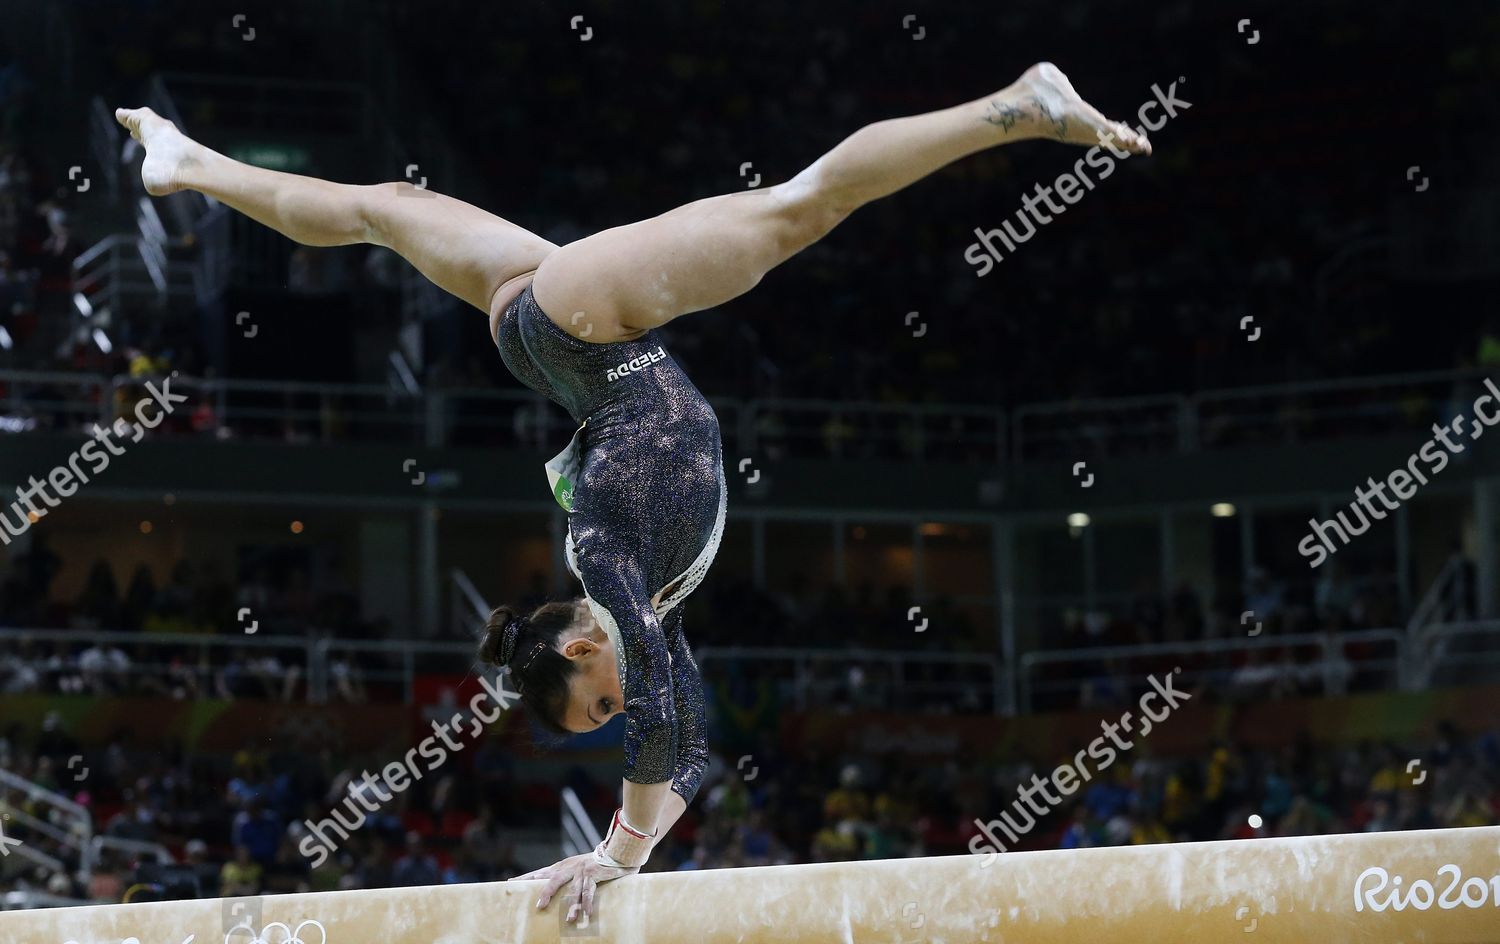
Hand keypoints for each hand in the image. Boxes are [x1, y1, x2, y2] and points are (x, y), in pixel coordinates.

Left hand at [511, 851, 637, 923]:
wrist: (615, 850)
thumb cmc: (594, 862)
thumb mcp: (575, 867)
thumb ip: (564, 876)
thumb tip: (548, 888)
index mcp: (562, 866)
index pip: (540, 872)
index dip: (526, 878)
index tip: (510, 883)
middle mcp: (570, 867)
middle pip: (554, 880)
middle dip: (546, 893)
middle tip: (540, 907)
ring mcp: (582, 870)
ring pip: (574, 890)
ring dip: (572, 906)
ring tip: (569, 919)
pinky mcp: (594, 873)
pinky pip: (590, 891)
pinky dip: (588, 903)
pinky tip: (587, 914)